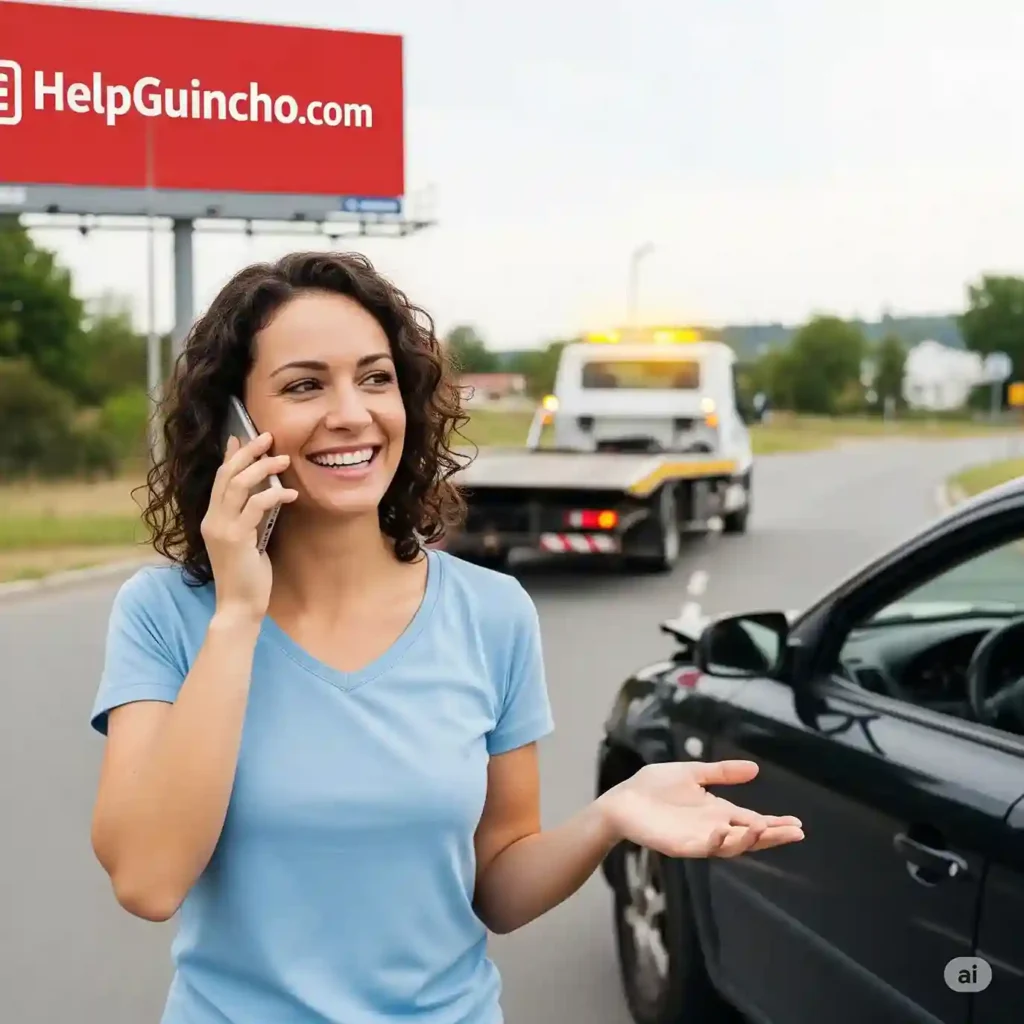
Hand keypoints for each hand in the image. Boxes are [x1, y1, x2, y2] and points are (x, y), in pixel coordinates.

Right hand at [200, 432, 297, 618]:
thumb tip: (261, 494)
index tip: (243, 436)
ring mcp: (222, 528)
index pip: (220, 479)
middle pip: (227, 475)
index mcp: (213, 519)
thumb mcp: (248, 540)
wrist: (240, 606)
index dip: (231, 456)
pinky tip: (291, 494)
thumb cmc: (248, 576)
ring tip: (285, 459)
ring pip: (239, 485)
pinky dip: (274, 495)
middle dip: (248, 452)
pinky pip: (255, 506)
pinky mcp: (236, 538)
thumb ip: (250, 517)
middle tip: (269, 438)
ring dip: (263, 468)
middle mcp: (212, 520)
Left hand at [596, 760, 803, 858]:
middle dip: (773, 835)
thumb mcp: (693, 773)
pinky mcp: (681, 845)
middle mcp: (713, 827)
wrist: (623, 799)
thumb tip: (755, 769)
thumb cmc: (654, 786)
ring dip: (749, 840)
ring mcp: (699, 838)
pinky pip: (704, 847)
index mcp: (718, 811)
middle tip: (796, 832)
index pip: (753, 820)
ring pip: (732, 846)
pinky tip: (725, 830)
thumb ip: (721, 772)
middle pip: (750, 836)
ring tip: (765, 829)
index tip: (797, 823)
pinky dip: (717, 841)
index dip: (774, 823)